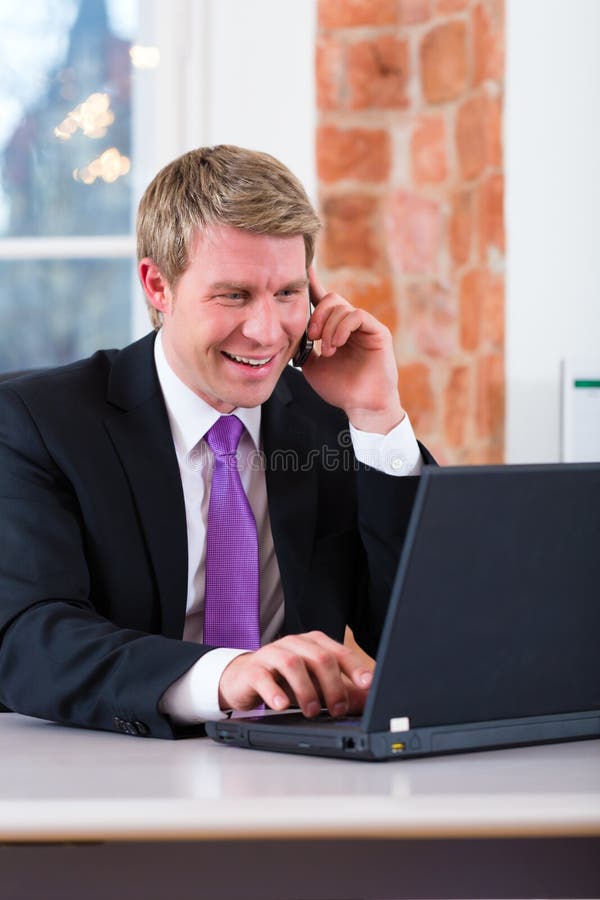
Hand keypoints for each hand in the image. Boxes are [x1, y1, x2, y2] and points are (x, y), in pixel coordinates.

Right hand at [218, 630, 373, 716]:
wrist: (244, 679)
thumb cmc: (285, 680)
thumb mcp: (315, 684)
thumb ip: (340, 689)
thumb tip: (369, 701)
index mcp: (313, 644)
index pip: (338, 652)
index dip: (354, 668)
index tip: (367, 684)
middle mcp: (294, 644)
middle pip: (319, 657)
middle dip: (332, 685)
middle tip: (338, 709)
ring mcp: (271, 654)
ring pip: (293, 664)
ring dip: (306, 690)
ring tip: (312, 712)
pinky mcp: (252, 669)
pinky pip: (264, 677)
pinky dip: (275, 692)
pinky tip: (282, 706)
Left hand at [301, 267, 404, 433]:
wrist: (360, 406)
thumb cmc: (339, 389)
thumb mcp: (312, 365)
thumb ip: (303, 346)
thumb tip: (288, 332)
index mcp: (335, 329)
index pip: (323, 300)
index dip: (312, 283)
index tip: (301, 269)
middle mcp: (351, 324)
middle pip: (331, 299)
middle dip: (317, 315)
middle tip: (311, 337)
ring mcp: (365, 327)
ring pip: (342, 307)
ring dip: (328, 328)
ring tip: (326, 350)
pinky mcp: (378, 332)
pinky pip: (357, 315)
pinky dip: (342, 327)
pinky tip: (336, 344)